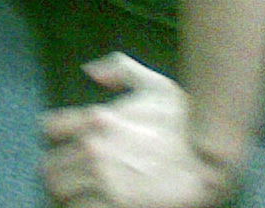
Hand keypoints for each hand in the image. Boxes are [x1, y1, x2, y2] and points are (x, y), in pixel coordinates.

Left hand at [40, 52, 240, 207]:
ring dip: (70, 196)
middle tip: (75, 182)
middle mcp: (93, 147)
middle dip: (61, 175)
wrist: (216, 159)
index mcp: (96, 118)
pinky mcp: (119, 204)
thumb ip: (120, 70)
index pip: (48, 129)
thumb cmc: (189, 122)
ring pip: (60, 193)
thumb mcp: (155, 85)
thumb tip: (91, 72)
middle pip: (50, 168)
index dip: (57, 140)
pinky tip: (97, 206)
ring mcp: (104, 178)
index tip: (68, 149)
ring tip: (83, 198)